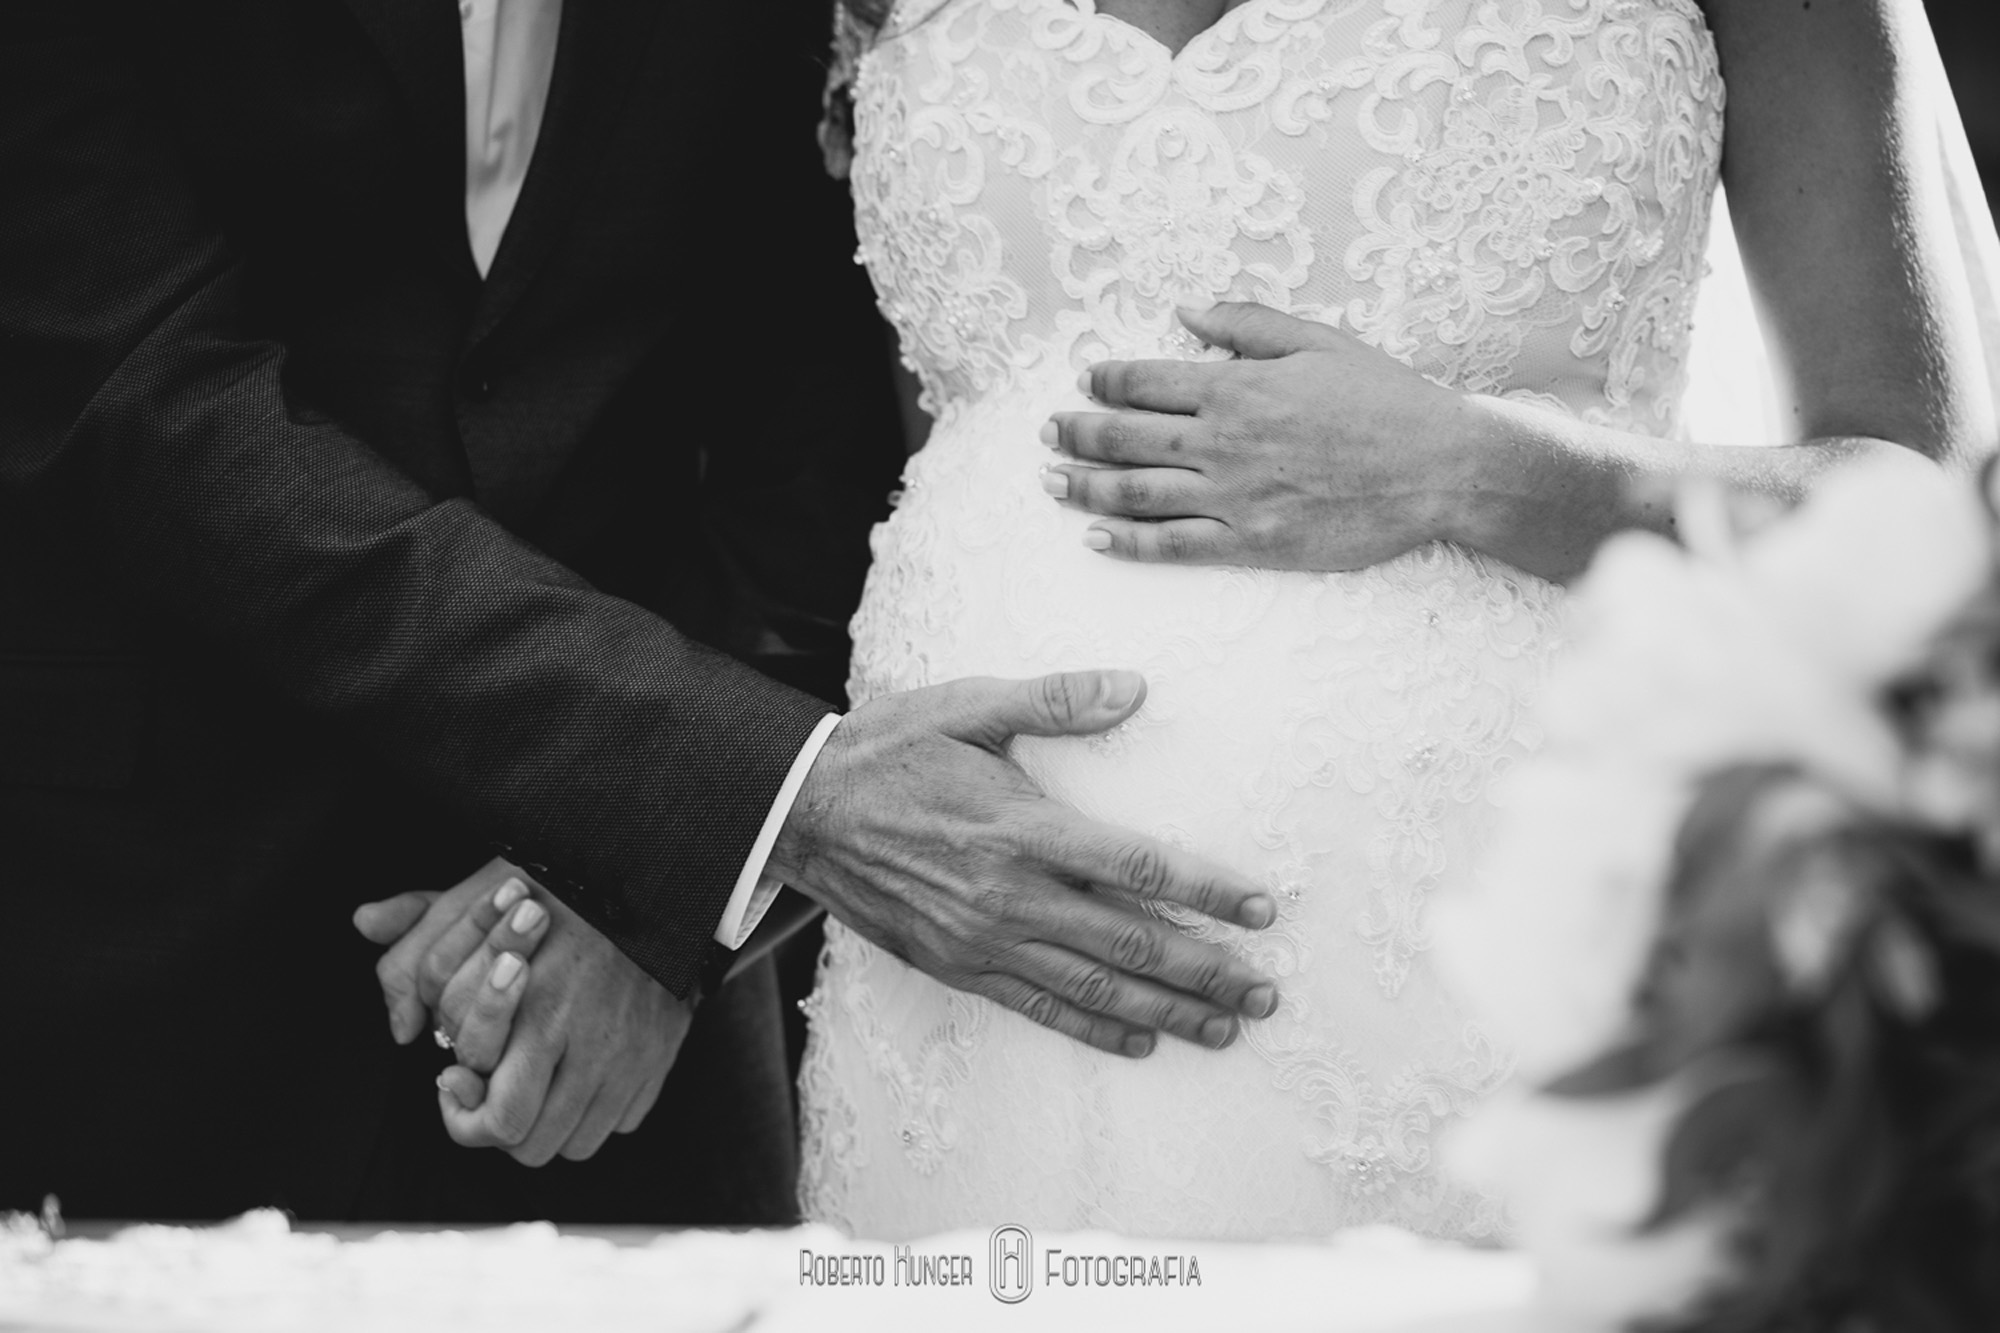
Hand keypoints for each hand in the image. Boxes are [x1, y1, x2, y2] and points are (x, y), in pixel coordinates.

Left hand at [356, 863, 687, 1163]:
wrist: (653, 880)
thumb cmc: (560, 887)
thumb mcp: (484, 896)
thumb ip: (420, 919)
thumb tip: (361, 922)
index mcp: (540, 1008)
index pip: (494, 1112)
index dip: (459, 1109)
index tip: (452, 1078)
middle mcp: (589, 1040)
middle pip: (528, 1141)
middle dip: (494, 1129)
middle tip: (484, 1093)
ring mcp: (631, 1055)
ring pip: (574, 1142)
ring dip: (543, 1126)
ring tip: (528, 1087)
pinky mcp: (660, 1056)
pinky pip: (620, 1122)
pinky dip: (593, 1113)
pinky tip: (574, 1078)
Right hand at [768, 670, 1282, 1056]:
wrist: (800, 809)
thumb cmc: (890, 748)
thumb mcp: (968, 705)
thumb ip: (1054, 700)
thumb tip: (1135, 686)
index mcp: (1021, 827)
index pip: (1137, 868)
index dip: (1206, 892)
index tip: (1261, 909)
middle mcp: (1008, 895)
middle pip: (1129, 943)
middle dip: (1205, 970)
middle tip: (1266, 992)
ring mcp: (982, 940)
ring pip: (1093, 987)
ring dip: (1167, 1011)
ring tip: (1226, 1027)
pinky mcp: (957, 965)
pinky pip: (1038, 1007)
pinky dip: (1095, 1027)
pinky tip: (1141, 1039)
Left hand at [1042, 302, 1475, 571]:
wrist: (1440, 469)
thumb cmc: (1386, 400)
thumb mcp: (1319, 341)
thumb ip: (1246, 324)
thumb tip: (1185, 312)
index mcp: (1236, 386)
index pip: (1146, 381)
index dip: (1106, 379)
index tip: (1085, 379)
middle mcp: (1223, 442)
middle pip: (1126, 438)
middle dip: (1078, 433)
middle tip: (1048, 432)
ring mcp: (1234, 496)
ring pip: (1136, 494)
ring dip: (1084, 487)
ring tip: (1050, 483)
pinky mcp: (1252, 542)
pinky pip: (1174, 545)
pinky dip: (1128, 542)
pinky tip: (1095, 538)